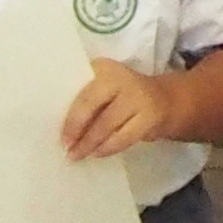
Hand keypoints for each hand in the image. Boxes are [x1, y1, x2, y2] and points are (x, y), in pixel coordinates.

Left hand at [61, 57, 175, 161]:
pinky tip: (97, 153)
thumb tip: (63, 128)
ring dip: (89, 143)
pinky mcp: (150, 117)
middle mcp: (122, 78)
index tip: (57, 131)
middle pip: (91, 105)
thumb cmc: (122, 96)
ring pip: (107, 124)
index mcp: (105, 68)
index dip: (69, 114)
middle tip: (65, 148)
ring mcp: (138, 98)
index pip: (81, 90)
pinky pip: (124, 137)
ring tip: (76, 155)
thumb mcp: (105, 88)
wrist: (165, 100)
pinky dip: (108, 147)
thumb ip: (86, 99)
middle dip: (76, 129)